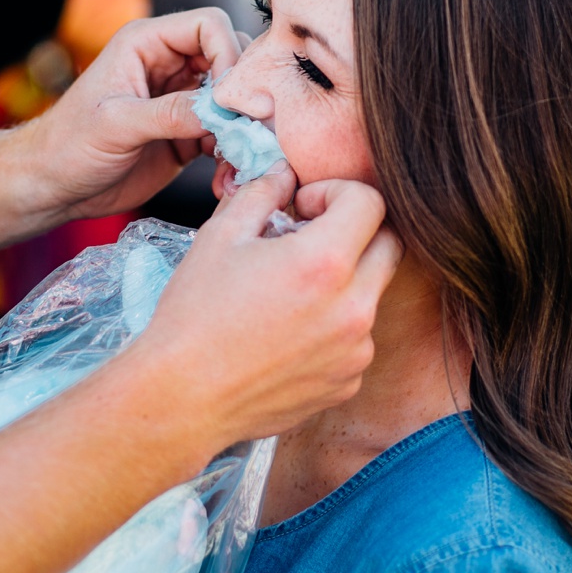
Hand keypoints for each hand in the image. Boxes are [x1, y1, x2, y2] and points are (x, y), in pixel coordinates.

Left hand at [23, 9, 243, 220]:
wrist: (53, 187)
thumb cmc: (69, 145)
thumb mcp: (116, 125)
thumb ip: (168, 114)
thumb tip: (221, 111)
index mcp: (146, 44)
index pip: (209, 25)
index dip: (228, 53)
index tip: (229, 96)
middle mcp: (168, 65)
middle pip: (231, 59)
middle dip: (242, 93)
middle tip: (243, 129)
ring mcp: (180, 100)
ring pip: (233, 99)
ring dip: (241, 128)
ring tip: (233, 161)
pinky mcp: (187, 134)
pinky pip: (225, 134)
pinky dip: (232, 154)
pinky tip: (222, 178)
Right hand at [130, 165, 401, 449]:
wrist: (182, 398)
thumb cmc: (193, 316)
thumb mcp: (220, 237)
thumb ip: (262, 193)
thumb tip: (284, 174)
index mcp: (324, 263)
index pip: (370, 201)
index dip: (335, 192)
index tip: (303, 208)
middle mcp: (353, 308)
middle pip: (389, 245)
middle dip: (355, 231)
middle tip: (307, 239)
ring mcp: (356, 350)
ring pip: (373, 293)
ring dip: (344, 281)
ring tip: (289, 291)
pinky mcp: (348, 382)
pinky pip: (357, 338)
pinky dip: (334, 325)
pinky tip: (288, 332)